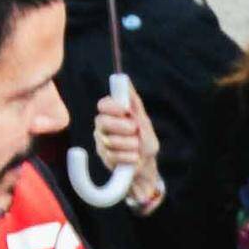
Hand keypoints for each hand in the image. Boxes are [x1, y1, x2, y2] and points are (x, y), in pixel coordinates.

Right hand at [88, 79, 158, 199]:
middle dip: (123, 126)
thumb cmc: (145, 143)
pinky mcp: (104, 159)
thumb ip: (134, 104)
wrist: (146, 168)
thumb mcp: (144, 122)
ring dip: (130, 145)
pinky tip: (133, 158)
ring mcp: (101, 143)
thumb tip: (125, 80)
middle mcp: (103, 128)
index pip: (103, 105)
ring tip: (137, 148)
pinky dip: (128, 157)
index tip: (125, 110)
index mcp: (111, 116)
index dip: (112, 106)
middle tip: (134, 130)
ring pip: (109, 140)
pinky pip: (113, 156)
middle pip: (102, 121)